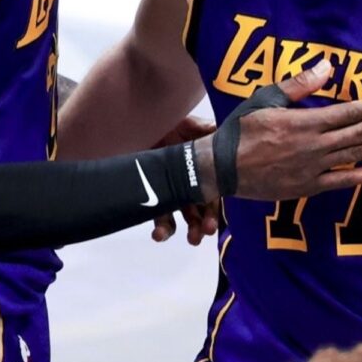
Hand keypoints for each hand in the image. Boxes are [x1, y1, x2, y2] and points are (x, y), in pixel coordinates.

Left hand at [152, 115, 221, 244]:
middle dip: (202, 226)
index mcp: (201, 171)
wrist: (139, 123)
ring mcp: (169, 191)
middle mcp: (187, 184)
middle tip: (201, 234)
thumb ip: (208, 131)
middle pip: (199, 211)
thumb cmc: (167, 123)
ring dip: (186, 231)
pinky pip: (157, 215)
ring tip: (187, 239)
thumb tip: (223, 135)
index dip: (213, 213)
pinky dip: (162, 230)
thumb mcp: (190, 125)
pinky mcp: (150, 195)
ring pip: (179, 217)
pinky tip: (159, 235)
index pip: (212, 196)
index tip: (212, 226)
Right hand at [202, 59, 361, 201]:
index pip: (348, 113)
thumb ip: (298, 84)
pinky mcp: (308, 186)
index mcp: (304, 122)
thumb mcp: (265, 99)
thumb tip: (326, 65)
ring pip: (356, 156)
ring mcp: (313, 168)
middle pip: (359, 133)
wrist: (221, 168)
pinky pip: (343, 182)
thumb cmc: (241, 130)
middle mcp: (314, 146)